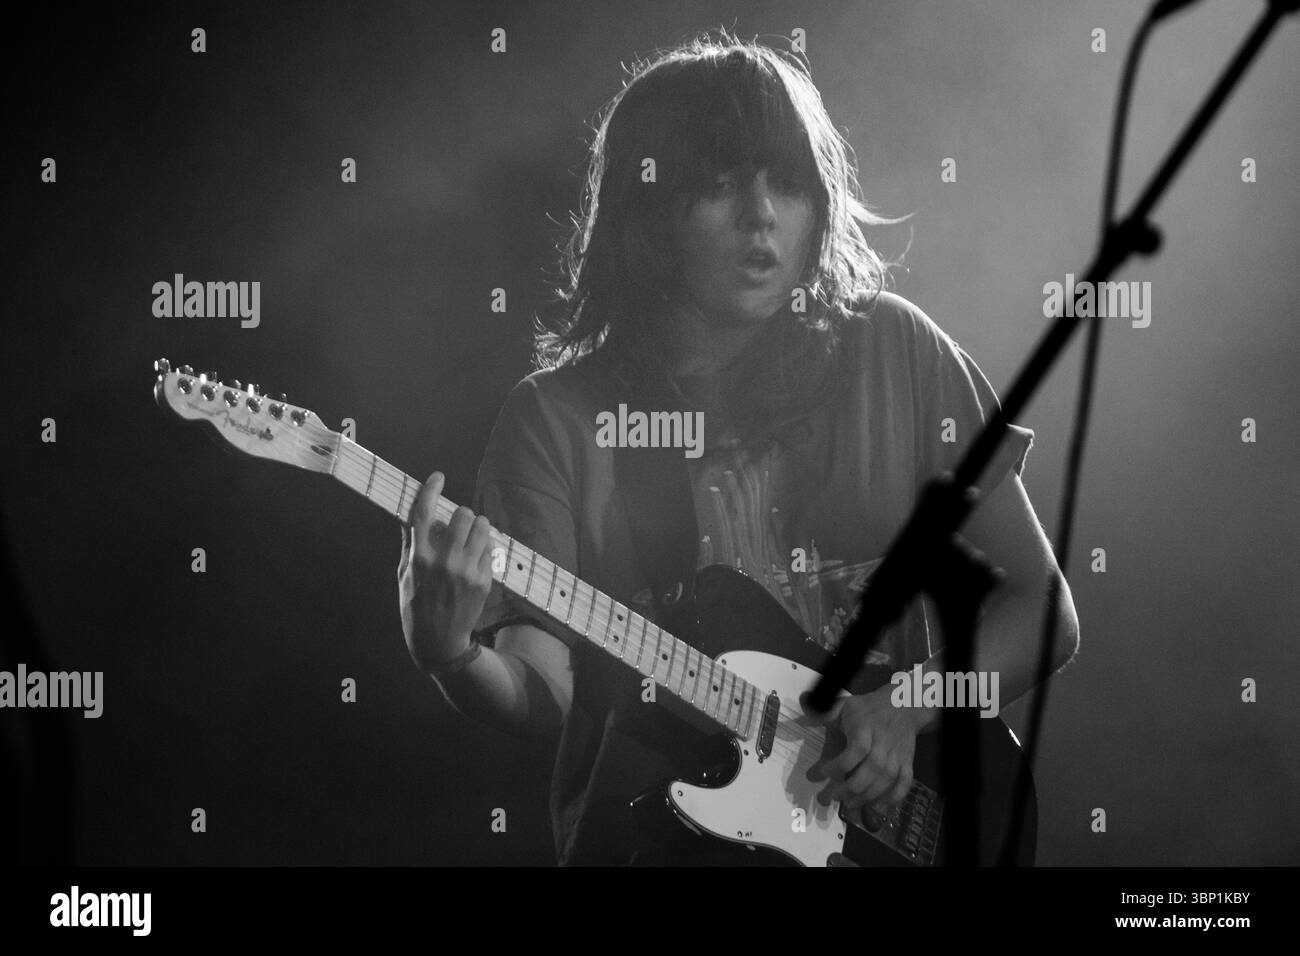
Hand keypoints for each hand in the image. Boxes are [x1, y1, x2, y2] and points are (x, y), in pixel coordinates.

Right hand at [398, 471, 495, 669]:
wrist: (439, 642)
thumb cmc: (416, 607)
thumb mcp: (403, 576)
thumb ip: (409, 544)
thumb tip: (408, 516)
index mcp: (419, 559)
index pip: (424, 514)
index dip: (431, 490)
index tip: (438, 477)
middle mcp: (444, 562)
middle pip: (461, 515)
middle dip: (461, 513)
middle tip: (458, 521)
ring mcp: (467, 571)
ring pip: (481, 527)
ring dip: (476, 525)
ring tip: (470, 536)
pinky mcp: (484, 580)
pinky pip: (490, 548)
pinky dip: (484, 546)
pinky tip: (475, 557)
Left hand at [803, 686, 918, 810]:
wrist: (902, 706)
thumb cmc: (867, 709)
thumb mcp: (844, 704)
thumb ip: (824, 709)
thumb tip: (802, 701)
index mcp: (865, 730)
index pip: (852, 754)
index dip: (835, 767)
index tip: (816, 774)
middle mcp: (882, 746)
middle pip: (867, 773)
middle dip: (846, 789)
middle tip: (827, 798)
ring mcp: (897, 757)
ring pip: (884, 782)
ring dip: (865, 797)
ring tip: (847, 804)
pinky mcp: (907, 764)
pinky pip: (903, 785)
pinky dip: (892, 799)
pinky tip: (877, 808)